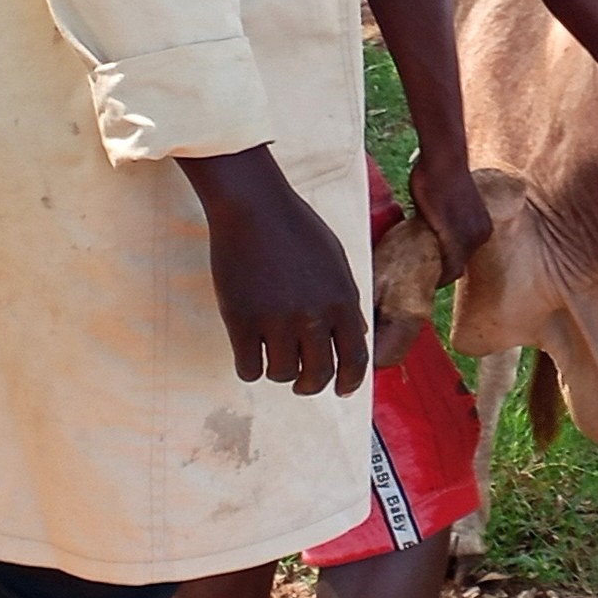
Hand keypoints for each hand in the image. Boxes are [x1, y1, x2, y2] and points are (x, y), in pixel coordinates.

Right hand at [178, 145, 368, 396]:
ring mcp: (276, 320)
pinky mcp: (241, 320)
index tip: (342, 390)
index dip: (350, 381)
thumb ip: (347, 300)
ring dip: (278, 372)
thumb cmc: (296, 228)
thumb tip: (357, 335)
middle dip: (311, 385)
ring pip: (283, 374)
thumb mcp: (336, 261)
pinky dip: (249, 368)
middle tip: (302, 383)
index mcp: (342, 300)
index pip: (355, 358)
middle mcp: (313, 316)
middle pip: (319, 375)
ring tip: (273, 356)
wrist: (254, 207)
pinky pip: (249, 368)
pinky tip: (249, 354)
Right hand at [409, 144, 494, 281]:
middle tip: (424, 275)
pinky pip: (448, 265)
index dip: (448, 266)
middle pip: (460, 265)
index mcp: (483, 227)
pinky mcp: (455, 238)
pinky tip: (426, 278)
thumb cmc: (442, 176)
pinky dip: (438, 274)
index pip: (465, 257)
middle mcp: (482, 234)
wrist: (444, 162)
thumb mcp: (449, 203)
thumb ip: (446, 220)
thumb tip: (432, 229)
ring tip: (422, 277)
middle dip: (442, 270)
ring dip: (438, 273)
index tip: (433, 269)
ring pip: (454, 268)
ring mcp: (471, 237)